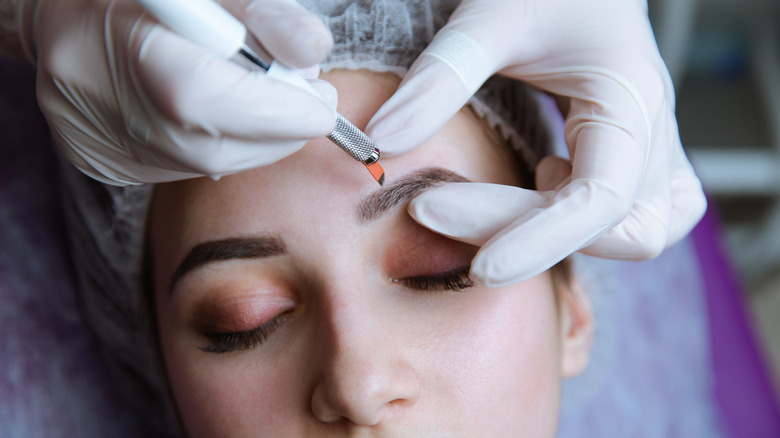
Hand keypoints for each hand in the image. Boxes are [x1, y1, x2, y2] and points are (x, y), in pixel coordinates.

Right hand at [20, 0, 335, 184]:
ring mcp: (91, 139)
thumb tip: (314, 54)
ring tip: (266, 103)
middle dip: (277, 131)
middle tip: (310, 106)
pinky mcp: (100, 162)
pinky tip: (222, 117)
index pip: (200, 95)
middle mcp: (90, 98)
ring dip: (255, 142)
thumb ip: (266, 15)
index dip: (273, 111)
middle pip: (209, 143)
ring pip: (203, 165)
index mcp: (110, 34)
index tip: (323, 111)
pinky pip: (184, 170)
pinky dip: (222, 147)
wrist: (71, 14)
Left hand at [367, 0, 706, 285]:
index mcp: (630, 100)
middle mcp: (653, 134)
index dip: (539, 242)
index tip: (475, 267)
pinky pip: (638, 216)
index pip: (599, 201)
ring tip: (494, 200)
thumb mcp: (488, 19)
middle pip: (615, 229)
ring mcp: (656, 150)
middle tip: (435, 210)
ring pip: (634, 233)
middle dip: (528, 238)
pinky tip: (543, 190)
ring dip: (562, 237)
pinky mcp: (640, 157)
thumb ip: (438, 81)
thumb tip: (384, 144)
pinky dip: (589, 224)